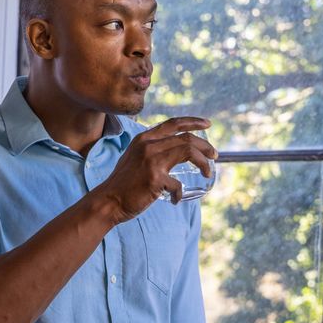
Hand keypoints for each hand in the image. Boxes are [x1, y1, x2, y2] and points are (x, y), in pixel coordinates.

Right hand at [97, 116, 216, 221]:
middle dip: (205, 146)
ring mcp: (152, 160)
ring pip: (188, 151)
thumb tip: (171, 152)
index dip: (193, 121)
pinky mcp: (155, 178)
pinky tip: (176, 200)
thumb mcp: (134, 157)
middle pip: (186, 137)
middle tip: (214, 155)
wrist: (107, 201)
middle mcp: (148, 145)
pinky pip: (178, 185)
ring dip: (203, 162)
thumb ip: (150, 150)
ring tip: (208, 172)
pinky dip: (179, 194)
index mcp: (144, 138)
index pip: (173, 123)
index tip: (208, 124)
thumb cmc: (123, 183)